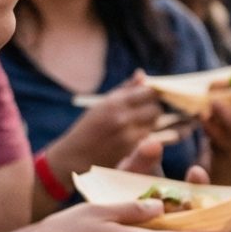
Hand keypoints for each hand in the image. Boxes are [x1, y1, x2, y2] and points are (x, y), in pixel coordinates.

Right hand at [46, 80, 161, 177]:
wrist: (74, 157)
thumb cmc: (90, 128)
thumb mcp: (102, 104)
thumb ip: (125, 90)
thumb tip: (142, 74)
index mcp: (114, 102)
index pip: (148, 92)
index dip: (152, 95)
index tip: (149, 97)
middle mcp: (121, 117)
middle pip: (155, 109)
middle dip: (153, 110)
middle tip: (145, 113)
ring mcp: (127, 135)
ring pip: (155, 124)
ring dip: (152, 124)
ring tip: (138, 125)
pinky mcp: (131, 151)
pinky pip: (150, 138)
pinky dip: (148, 136)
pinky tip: (137, 137)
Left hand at [200, 91, 230, 153]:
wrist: (223, 150)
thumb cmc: (223, 117)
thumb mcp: (224, 99)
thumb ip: (225, 87)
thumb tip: (229, 81)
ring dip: (224, 114)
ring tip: (214, 102)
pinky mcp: (222, 147)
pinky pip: (216, 136)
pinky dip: (209, 126)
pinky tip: (204, 119)